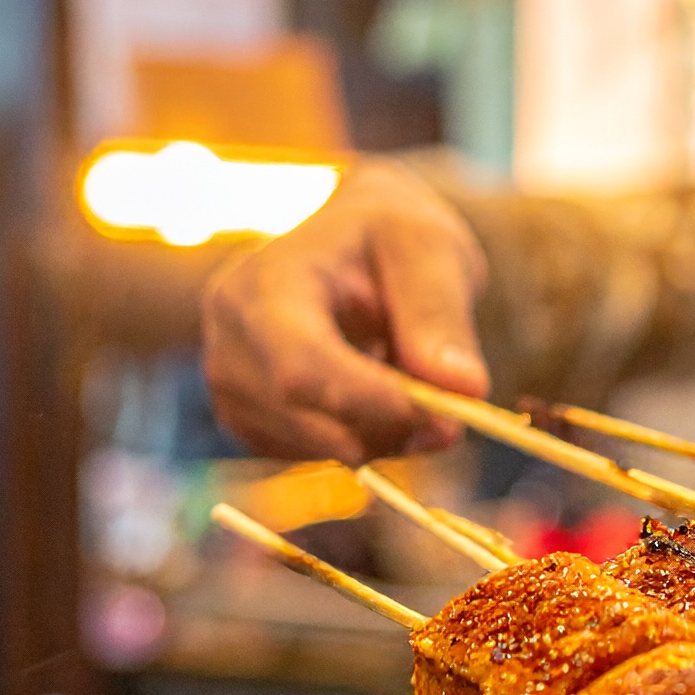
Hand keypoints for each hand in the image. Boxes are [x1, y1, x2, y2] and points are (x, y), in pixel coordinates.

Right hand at [202, 159, 489, 461]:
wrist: (354, 243)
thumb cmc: (393, 238)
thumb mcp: (430, 249)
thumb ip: (441, 313)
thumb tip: (464, 387)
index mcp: (265, 282)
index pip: (299, 362)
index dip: (365, 400)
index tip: (441, 417)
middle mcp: (231, 335)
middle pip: (302, 414)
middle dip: (386, 427)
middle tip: (452, 421)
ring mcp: (231, 381)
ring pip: (313, 445)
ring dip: (382, 438)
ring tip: (421, 394)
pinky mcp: (250, 418)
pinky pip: (313, 456)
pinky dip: (363, 444)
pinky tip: (385, 405)